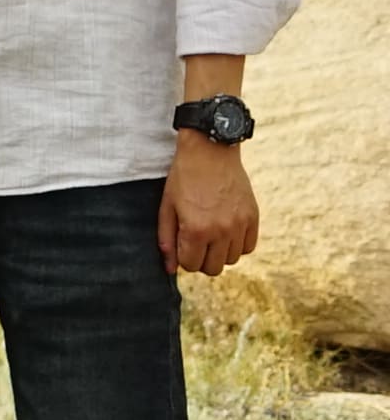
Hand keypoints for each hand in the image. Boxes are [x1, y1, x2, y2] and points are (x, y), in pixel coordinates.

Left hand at [163, 132, 257, 278]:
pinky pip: (248, 247)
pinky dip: (237, 245)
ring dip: (219, 252)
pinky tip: (226, 231)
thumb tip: (169, 269)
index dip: (183, 258)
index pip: (191, 265)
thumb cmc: (183, 178)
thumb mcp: (167, 207)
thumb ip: (167, 240)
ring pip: (231, 260)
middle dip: (201, 260)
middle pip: (213, 268)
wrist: (210, 151)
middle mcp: (221, 230)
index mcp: (195, 229)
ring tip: (210, 234)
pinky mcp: (253, 217)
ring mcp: (240, 224)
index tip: (182, 244)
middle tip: (195, 243)